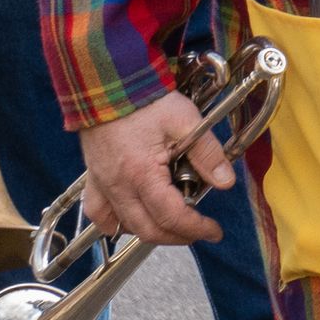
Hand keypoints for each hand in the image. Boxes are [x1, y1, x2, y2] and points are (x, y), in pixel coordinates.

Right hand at [75, 90, 234, 246]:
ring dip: (150, 232)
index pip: (171, 216)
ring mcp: (102, 184)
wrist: (108, 83)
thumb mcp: (186, 121)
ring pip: (123, 225)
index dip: (196, 228)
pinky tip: (128, 223)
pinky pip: (98, 212)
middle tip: (198, 232)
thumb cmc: (145, 100)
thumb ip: (207, 153)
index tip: (214, 231)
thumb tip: (225, 181)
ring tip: (173, 227)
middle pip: (147, 229)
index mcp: (142, 175)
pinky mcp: (94, 176)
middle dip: (177, 237)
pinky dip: (114, 224)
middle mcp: (118, 186)